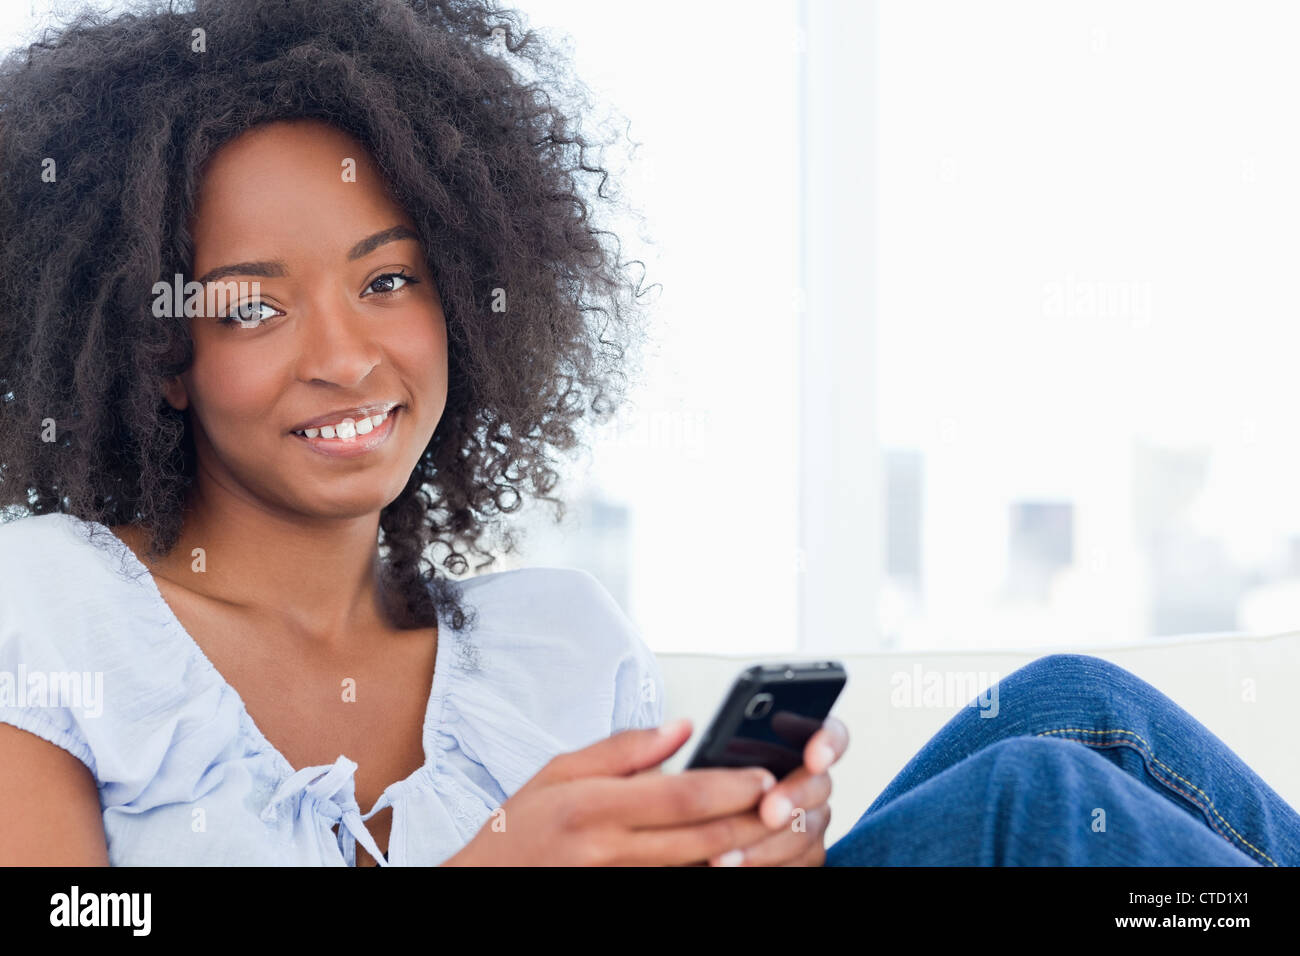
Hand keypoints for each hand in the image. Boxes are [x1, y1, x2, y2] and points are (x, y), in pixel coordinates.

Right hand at [441, 720, 779, 865]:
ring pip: (699, 871)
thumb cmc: (519, 830)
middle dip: (754, 822)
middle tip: (788, 804)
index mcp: (593, 807)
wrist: (483, 888)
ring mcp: (620, 884)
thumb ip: (623, 749)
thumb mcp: (558, 771)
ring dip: (743, 853)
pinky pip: (679, 887)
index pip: (680, 796)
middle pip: (702, 839)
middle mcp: (609, 851)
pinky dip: (711, 875)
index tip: (763, 776)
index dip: (730, 787)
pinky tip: (735, 861)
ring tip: (776, 833)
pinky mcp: (625, 900)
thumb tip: (682, 728)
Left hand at [706, 715, 849, 866]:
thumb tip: (690, 729)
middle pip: (820, 785)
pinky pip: (800, 864)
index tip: (814, 758)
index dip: (829, 743)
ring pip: (806, 832)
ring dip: (767, 844)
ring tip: (725, 854)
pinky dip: (766, 865)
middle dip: (794, 797)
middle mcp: (812, 783)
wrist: (695, 827)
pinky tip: (734, 866)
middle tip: (769, 812)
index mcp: (797, 745)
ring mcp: (813, 822)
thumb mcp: (705, 759)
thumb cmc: (703, 786)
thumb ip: (713, 746)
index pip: (830, 734)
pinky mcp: (805, 856)